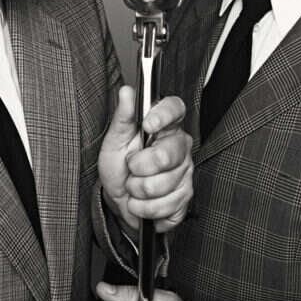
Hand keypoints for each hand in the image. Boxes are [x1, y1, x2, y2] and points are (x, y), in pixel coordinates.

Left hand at [98, 85, 192, 231]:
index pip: (175, 109)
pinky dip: (145, 208)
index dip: (164, 115)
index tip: (148, 125)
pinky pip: (166, 205)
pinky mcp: (185, 197)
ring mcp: (185, 172)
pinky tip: (143, 201)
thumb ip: (122, 116)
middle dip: (139, 167)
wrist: (119, 200)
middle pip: (166, 155)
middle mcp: (180, 147)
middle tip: (132, 167)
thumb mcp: (114, 140)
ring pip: (163, 184)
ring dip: (138, 190)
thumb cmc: (119, 166)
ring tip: (135, 186)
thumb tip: (127, 91)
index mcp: (165, 127)